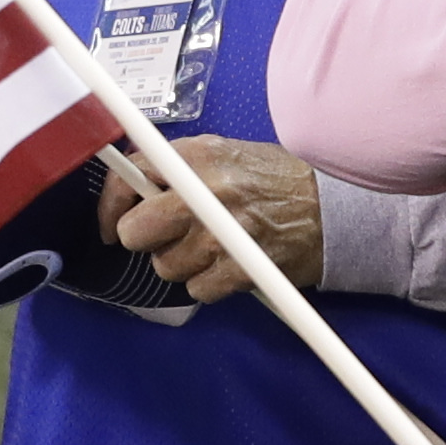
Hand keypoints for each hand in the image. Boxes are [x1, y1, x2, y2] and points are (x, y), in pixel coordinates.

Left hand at [101, 135, 322, 301]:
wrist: (335, 210)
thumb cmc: (278, 182)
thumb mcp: (228, 154)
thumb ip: (183, 169)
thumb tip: (137, 189)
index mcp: (199, 155)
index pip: (130, 176)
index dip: (111, 206)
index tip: (111, 225)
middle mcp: (206, 190)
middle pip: (136, 231)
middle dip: (145, 241)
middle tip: (168, 238)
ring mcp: (222, 233)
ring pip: (165, 267)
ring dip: (183, 264)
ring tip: (213, 248)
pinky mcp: (239, 269)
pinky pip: (196, 290)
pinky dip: (209, 285)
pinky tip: (229, 266)